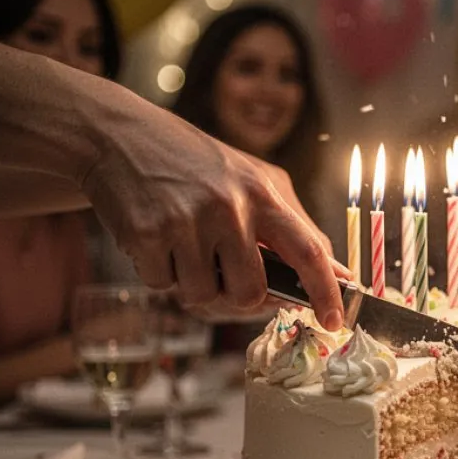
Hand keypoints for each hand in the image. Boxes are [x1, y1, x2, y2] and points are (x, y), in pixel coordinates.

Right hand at [79, 109, 345, 329]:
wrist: (120, 137)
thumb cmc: (197, 165)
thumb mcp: (255, 180)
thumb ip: (295, 225)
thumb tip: (336, 272)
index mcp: (263, 194)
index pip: (309, 251)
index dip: (326, 291)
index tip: (335, 321)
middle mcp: (229, 207)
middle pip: (250, 292)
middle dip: (238, 296)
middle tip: (223, 274)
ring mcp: (186, 221)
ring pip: (203, 296)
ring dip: (194, 283)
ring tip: (185, 246)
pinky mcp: (146, 234)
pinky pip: (163, 286)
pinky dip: (159, 272)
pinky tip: (157, 239)